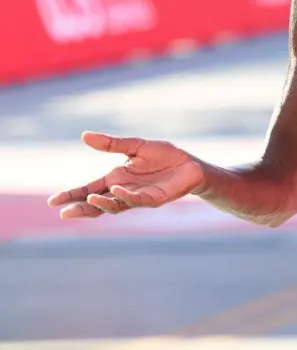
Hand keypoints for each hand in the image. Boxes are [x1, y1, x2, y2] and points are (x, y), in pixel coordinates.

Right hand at [45, 132, 203, 218]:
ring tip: (89, 198)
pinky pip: (138, 200)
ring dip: (102, 203)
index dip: (72, 195)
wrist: (191, 164)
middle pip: (97, 203)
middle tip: (64, 213)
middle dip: (81, 208)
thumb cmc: (164, 156)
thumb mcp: (135, 146)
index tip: (53, 202)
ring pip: (115, 205)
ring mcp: (139, 197)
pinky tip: (116, 189)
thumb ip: (111, 143)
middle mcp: (124, 190)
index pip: (89, 189)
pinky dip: (126, 196)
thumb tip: (84, 135)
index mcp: (116, 178)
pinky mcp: (155, 199)